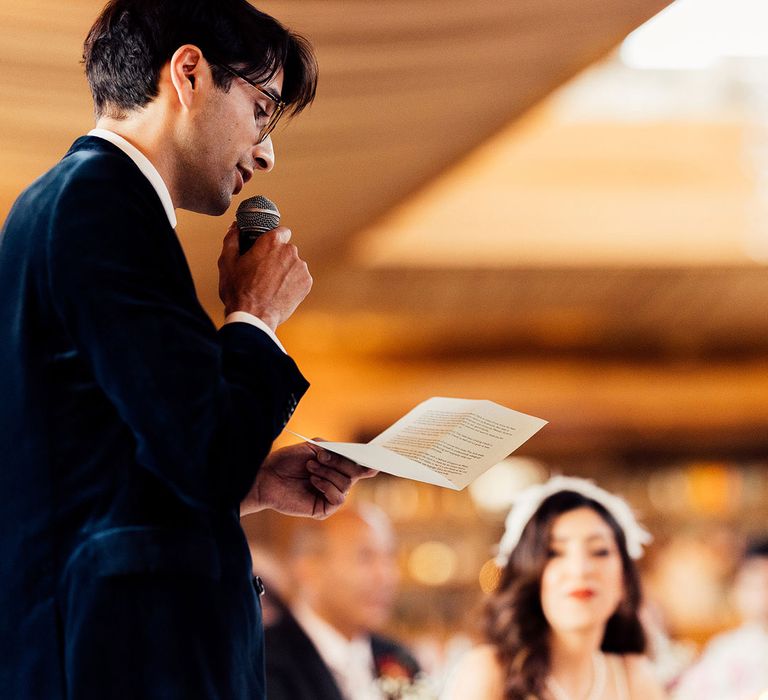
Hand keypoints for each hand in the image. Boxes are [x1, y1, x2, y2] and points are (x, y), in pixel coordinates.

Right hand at [218, 221, 311, 329]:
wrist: (254, 317)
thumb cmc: (239, 291)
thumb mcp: (227, 262)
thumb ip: (232, 240)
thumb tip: (235, 228)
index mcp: (271, 242)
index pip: (281, 230)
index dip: (274, 239)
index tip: (267, 248)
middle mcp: (290, 251)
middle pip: (286, 249)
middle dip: (277, 257)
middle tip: (263, 272)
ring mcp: (300, 267)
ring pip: (294, 264)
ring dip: (285, 271)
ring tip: (270, 285)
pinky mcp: (307, 283)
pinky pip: (300, 278)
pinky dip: (292, 283)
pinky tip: (279, 292)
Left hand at [240, 441, 377, 517]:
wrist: (266, 476)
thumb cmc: (286, 461)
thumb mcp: (312, 448)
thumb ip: (333, 449)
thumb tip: (353, 455)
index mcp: (335, 467)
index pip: (358, 466)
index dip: (368, 464)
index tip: (374, 462)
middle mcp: (336, 482)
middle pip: (355, 474)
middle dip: (339, 463)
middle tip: (320, 458)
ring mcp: (330, 496)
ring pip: (346, 484)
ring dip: (329, 473)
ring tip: (310, 468)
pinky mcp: (323, 509)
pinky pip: (338, 498)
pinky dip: (327, 486)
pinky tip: (313, 481)